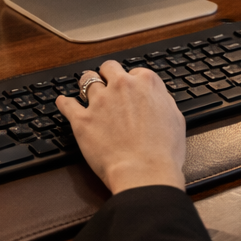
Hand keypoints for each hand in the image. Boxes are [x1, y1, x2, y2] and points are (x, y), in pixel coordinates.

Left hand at [56, 60, 186, 193]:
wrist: (144, 172)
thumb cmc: (163, 151)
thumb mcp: (176, 119)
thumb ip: (163, 101)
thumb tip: (157, 98)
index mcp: (147, 83)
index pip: (135, 72)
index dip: (132, 82)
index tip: (130, 90)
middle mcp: (122, 86)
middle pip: (109, 68)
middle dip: (108, 75)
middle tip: (107, 84)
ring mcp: (100, 101)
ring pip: (86, 80)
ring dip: (86, 84)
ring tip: (85, 91)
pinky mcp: (82, 119)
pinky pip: (67, 104)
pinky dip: (64, 103)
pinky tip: (64, 102)